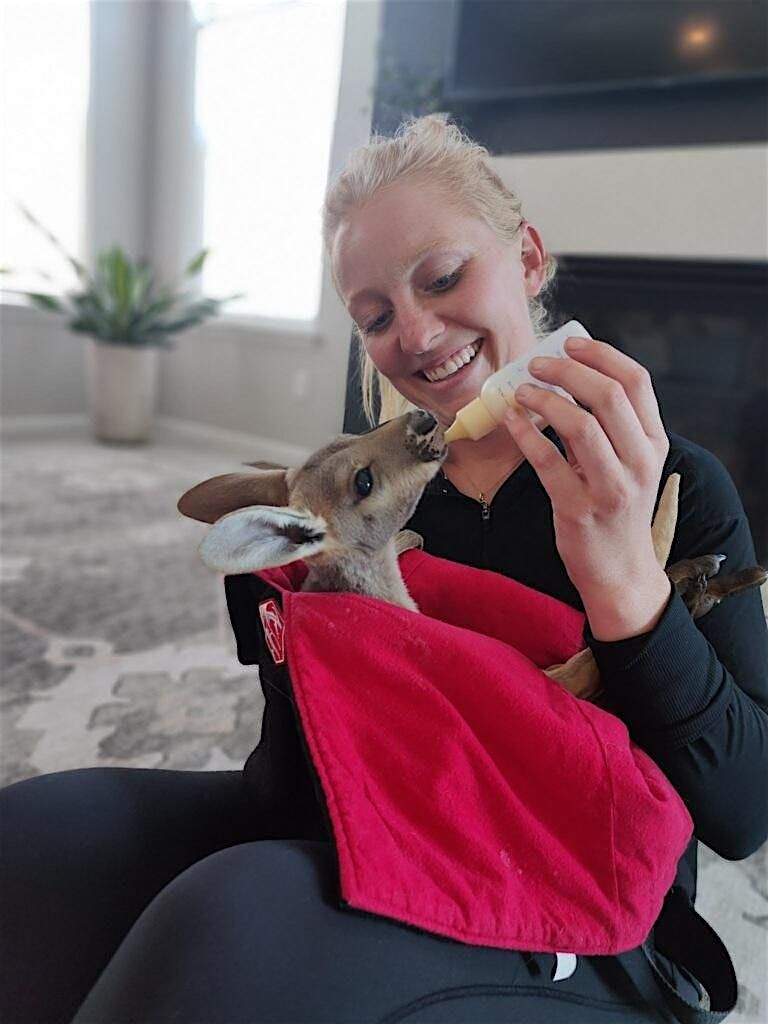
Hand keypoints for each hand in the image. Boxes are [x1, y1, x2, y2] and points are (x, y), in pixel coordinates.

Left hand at [504, 335, 671, 640]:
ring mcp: (611, 487)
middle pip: (608, 395)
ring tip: (520, 390)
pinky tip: (510, 419)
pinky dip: (525, 433)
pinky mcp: (578, 509)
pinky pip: (547, 462)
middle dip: (568, 370)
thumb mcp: (630, 465)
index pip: (637, 382)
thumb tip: (570, 378)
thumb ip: (611, 427)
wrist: (621, 572)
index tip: (572, 343)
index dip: (602, 355)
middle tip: (537, 363)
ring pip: (581, 425)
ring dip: (544, 400)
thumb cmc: (617, 511)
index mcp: (654, 443)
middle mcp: (639, 462)